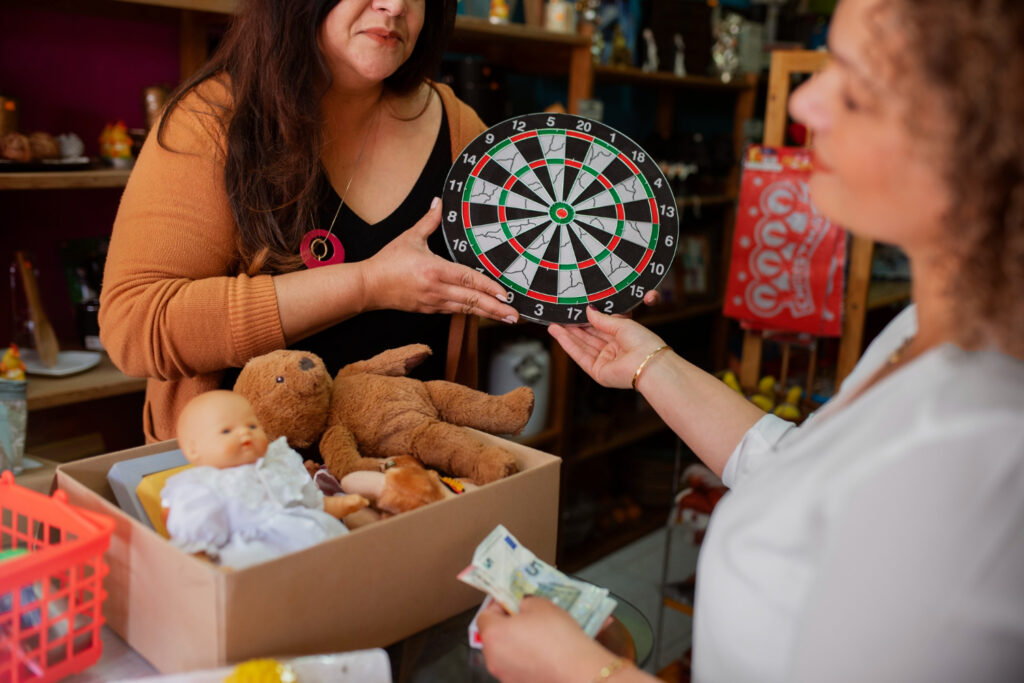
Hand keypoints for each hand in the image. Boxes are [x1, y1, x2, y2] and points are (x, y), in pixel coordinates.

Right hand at [361, 198, 518, 322]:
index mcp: (434, 270)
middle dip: (496, 308)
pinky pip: (454, 311)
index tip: (505, 293)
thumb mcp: (410, 237)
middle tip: (515, 314)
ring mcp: (433, 302)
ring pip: (465, 309)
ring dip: (487, 314)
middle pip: (472, 300)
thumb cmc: (388, 262)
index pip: (468, 279)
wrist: (368, 286)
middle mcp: (436, 289)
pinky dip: (470, 312)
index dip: (488, 287)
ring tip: (506, 317)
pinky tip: (483, 314)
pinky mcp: (429, 309)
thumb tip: (439, 202)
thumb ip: (429, 221)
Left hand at [477, 597, 614, 682]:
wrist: (577, 671)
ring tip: (540, 637)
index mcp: (493, 635)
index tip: (511, 602)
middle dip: (508, 625)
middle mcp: (493, 658)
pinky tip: (545, 654)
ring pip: (506, 654)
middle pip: (494, 636)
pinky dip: (527, 660)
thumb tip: (522, 606)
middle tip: (527, 618)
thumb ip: (524, 602)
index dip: (498, 606)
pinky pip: (518, 667)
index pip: (485, 615)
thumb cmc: (558, 638)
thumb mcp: (540, 604)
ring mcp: (505, 676)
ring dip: (518, 643)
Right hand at [548, 306, 668, 389]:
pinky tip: (559, 335)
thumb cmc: (643, 342)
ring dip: (567, 336)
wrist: (648, 362)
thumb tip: (589, 310)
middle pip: (589, 338)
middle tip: (558, 317)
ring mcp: (605, 362)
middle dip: (573, 328)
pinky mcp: (598, 372)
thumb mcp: (621, 324)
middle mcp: (613, 351)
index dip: (585, 320)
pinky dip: (569, 345)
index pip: (600, 328)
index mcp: (623, 338)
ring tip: (552, 325)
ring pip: (582, 346)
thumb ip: (602, 319)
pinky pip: (580, 356)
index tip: (572, 312)